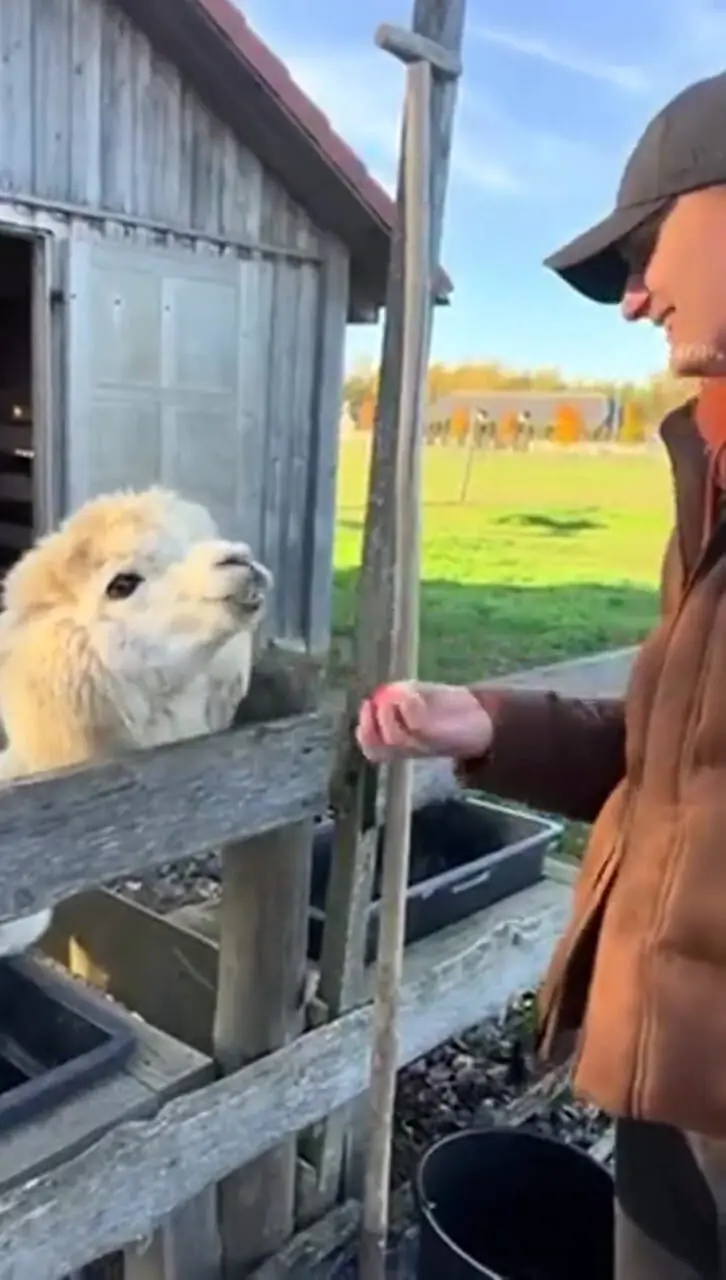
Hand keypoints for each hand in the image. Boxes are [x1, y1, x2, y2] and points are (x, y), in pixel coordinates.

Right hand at [356, 680, 493, 762]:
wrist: (482, 715)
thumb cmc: (445, 706)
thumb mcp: (416, 697)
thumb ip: (398, 697)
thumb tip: (383, 696)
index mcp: (400, 743)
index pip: (372, 749)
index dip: (363, 731)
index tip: (367, 704)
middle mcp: (410, 749)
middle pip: (378, 747)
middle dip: (372, 721)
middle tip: (380, 700)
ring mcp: (424, 746)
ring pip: (395, 737)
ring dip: (389, 711)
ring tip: (402, 693)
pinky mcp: (440, 739)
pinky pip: (417, 727)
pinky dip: (408, 705)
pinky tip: (414, 693)